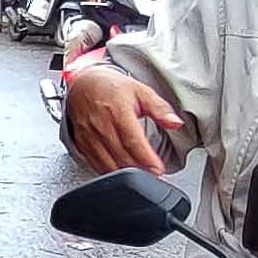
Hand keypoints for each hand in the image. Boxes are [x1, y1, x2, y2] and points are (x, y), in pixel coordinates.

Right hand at [66, 65, 183, 174]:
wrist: (83, 84)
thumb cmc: (112, 88)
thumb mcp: (141, 91)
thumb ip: (160, 108)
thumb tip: (176, 123)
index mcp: (118, 111)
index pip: (133, 142)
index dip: (147, 159)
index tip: (159, 170)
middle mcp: (101, 126)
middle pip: (122, 157)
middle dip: (140, 170)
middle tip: (154, 174)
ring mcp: (89, 137)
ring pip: (108, 165)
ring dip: (126, 173)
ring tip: (141, 173)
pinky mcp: (81, 145)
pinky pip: (95, 165)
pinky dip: (110, 172)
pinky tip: (122, 170)